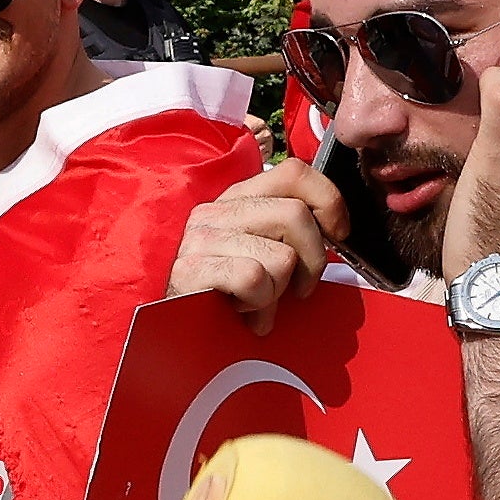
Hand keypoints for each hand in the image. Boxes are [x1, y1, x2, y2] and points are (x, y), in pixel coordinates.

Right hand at [167, 158, 345, 315]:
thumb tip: (334, 231)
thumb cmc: (222, 293)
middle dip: (313, 260)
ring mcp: (201, 239)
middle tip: (301, 288)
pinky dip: (259, 304)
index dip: (328, 200)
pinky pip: (254, 279)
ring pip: (281, 255)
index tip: (337, 234)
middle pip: (296, 215)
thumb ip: (285, 232)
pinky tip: (242, 313)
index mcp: (236, 198)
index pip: (293, 172)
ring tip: (259, 303)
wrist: (162, 327)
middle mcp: (216, 211)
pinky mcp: (191, 272)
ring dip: (279, 291)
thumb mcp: (256, 251)